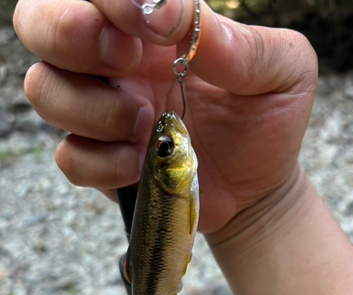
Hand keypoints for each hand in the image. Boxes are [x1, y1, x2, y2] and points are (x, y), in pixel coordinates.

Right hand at [14, 0, 316, 233]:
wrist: (256, 189)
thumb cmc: (268, 123)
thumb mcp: (283, 72)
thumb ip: (244, 43)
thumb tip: (180, 15)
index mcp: (155, 28)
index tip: (153, 25)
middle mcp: (117, 64)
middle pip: (39, 22)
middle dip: (68, 33)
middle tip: (125, 60)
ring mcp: (103, 113)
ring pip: (43, 90)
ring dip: (91, 107)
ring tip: (146, 122)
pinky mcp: (102, 162)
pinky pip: (69, 158)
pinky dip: (101, 164)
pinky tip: (140, 164)